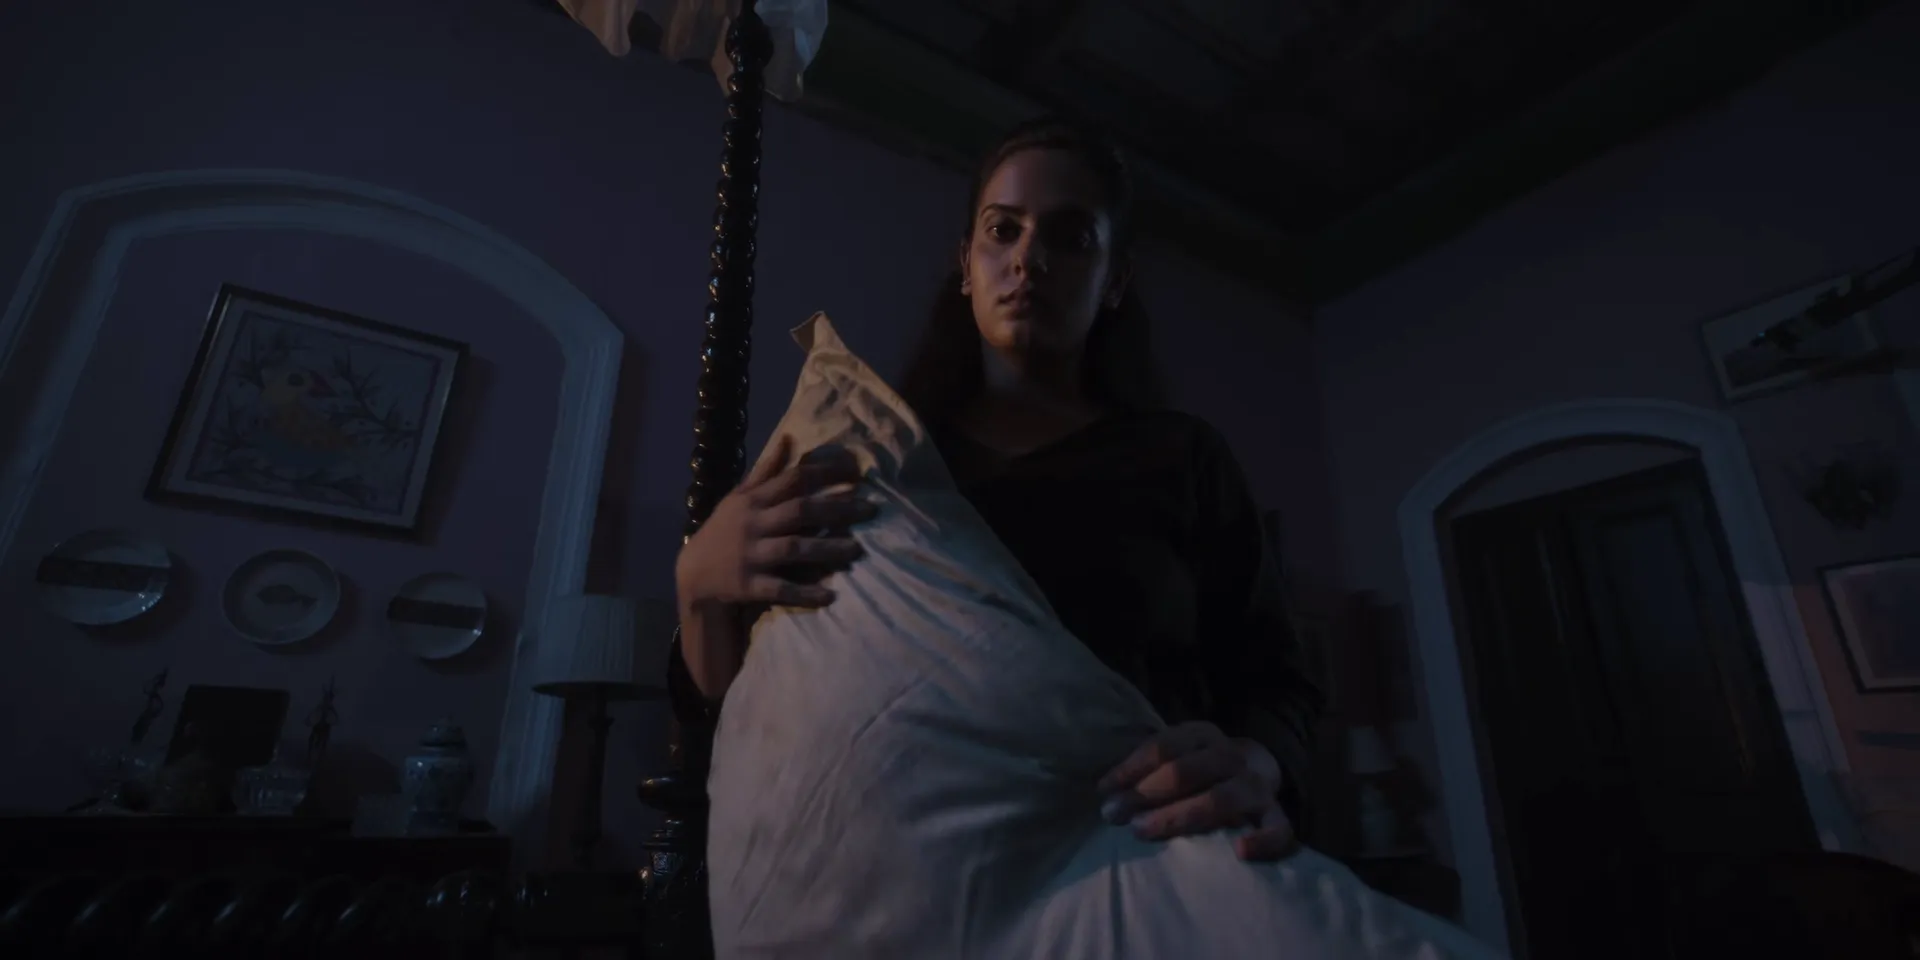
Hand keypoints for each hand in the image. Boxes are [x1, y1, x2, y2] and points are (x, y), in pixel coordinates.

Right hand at [675, 434, 876, 612]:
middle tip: (871, 509)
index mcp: (753, 501)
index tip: (857, 471)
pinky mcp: (749, 585)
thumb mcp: (738, 497)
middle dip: (837, 508)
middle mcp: (753, 524)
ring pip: (794, 548)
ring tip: (858, 549)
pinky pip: (781, 588)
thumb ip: (766, 470)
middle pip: (800, 511)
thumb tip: (788, 438)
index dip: (826, 473)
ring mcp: (751, 555)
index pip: (793, 479)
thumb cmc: (723, 531)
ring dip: (827, 548)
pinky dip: (804, 593)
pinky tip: (830, 596)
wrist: (693, 575)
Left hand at [1096, 721, 1298, 861]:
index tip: (1104, 790)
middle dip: (1145, 794)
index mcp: (1204, 735)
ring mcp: (1256, 786)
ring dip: (1179, 816)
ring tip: (1144, 831)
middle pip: (1186, 771)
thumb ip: (1150, 766)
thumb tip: (1106, 791)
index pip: (1164, 746)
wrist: (1260, 768)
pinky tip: (1239, 851)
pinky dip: (1261, 841)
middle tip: (1113, 815)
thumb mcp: (1179, 752)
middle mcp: (1232, 756)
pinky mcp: (1277, 815)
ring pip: (1221, 800)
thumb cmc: (1203, 767)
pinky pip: (1278, 830)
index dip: (1131, 768)